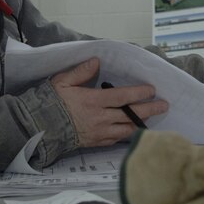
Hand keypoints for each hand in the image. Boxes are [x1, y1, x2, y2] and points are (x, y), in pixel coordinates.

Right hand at [51, 58, 168, 146]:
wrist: (39, 128)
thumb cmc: (50, 102)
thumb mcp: (62, 82)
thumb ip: (81, 72)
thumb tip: (96, 61)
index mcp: (93, 101)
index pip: (122, 97)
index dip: (139, 93)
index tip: (152, 90)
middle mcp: (100, 118)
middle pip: (130, 114)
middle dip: (149, 109)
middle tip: (164, 105)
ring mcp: (99, 132)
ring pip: (127, 129)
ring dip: (141, 123)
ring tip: (153, 118)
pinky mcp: (96, 142)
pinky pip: (116, 139)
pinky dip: (128, 134)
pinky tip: (134, 130)